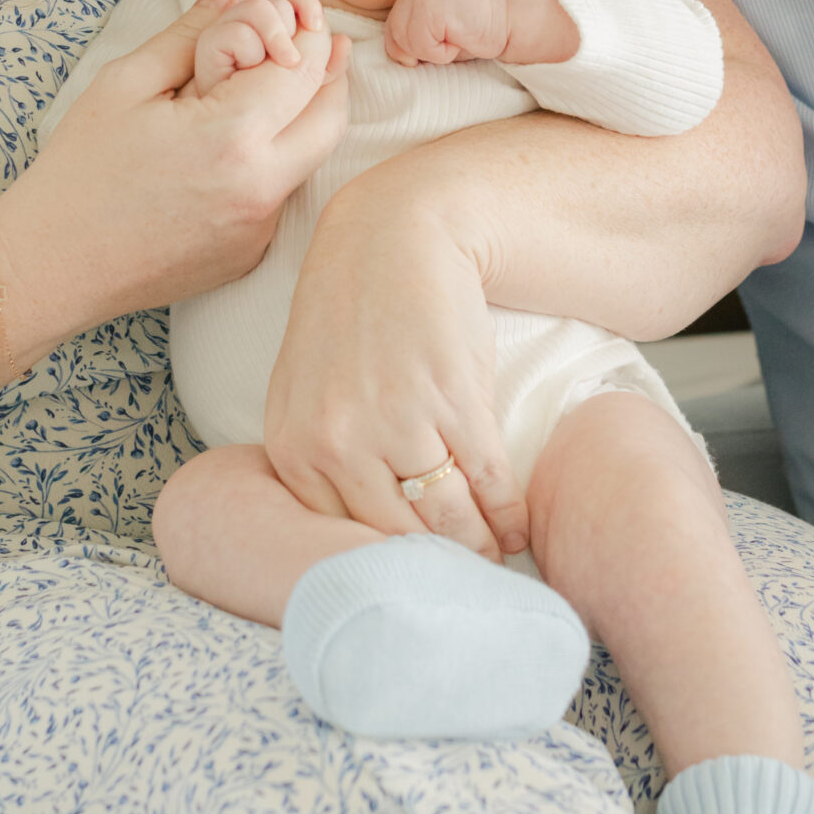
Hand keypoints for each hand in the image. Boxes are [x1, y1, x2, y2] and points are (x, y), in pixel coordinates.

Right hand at [10, 0, 350, 342]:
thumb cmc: (80, 169)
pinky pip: (280, 197)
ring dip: (302, 119)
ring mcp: (258, 230)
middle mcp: (260, 189)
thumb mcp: (127, 84)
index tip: (294, 13)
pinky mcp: (249, 256)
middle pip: (330, 118)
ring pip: (310, 160)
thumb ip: (190, 33)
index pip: (302, 70)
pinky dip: (272, 163)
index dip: (305, 34)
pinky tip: (234, 147)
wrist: (53, 264)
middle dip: (329, 73)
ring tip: (272, 85)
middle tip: (313, 41)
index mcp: (230, 137)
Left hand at [262, 161, 528, 561]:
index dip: (384, 566)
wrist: (397, 232)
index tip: (413, 580)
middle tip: (463, 580)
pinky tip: (519, 525)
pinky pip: (487, 481)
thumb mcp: (308, 387)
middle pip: (396, 538)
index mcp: (294, 446)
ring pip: (446, 518)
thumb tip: (353, 535)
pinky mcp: (452, 399)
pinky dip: (509, 512)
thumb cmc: (354, 311)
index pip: (340, 540)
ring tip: (495, 557)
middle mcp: (337, 441)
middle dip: (435, 566)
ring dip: (480, 547)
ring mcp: (396, 420)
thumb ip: (320, 458)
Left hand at [384, 0, 510, 67]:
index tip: (443, 40)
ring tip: (456, 37)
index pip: (394, 26)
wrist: (511, 17)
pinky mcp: (431, 6)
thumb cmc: (477, 28)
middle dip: (421, 49)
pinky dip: (442, 53)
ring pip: (405, 42)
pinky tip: (460, 37)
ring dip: (433, 52)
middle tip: (452, 39)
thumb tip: (400, 57)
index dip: (413, 45)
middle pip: (394, 35)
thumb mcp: (438, 31)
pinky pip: (421, 45)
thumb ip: (413, 37)